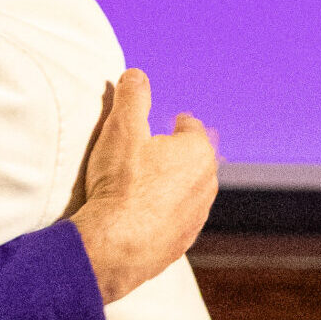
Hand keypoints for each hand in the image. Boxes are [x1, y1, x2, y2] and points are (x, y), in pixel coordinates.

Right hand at [72, 69, 216, 304]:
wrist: (115, 245)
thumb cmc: (120, 184)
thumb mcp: (121, 128)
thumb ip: (132, 96)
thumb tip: (137, 74)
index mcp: (197, 153)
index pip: (192, 127)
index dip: (177, 121)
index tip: (169, 121)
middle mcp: (205, 186)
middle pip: (194, 161)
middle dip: (176, 153)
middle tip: (152, 150)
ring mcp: (195, 219)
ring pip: (187, 193)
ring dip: (171, 186)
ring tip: (144, 183)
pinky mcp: (179, 244)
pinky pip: (174, 220)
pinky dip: (161, 214)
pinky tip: (140, 214)